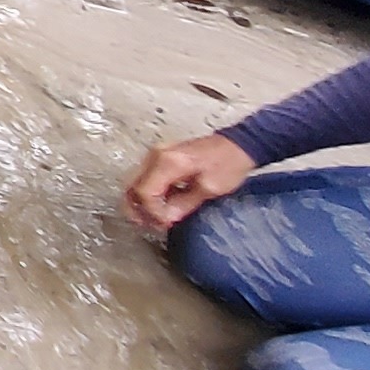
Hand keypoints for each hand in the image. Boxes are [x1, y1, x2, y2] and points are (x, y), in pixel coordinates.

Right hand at [121, 132, 255, 233]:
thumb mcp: (209, 188)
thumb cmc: (227, 162)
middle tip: (151, 225)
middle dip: (138, 210)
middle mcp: (156, 155)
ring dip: (140, 203)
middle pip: (132, 186)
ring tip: (155, 218)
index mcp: (168, 162)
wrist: (237, 145)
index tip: (165, 223)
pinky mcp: (160, 157)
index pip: (145, 192)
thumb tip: (166, 218)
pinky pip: (144, 178)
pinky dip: (148, 194)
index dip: (152, 212)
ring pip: (134, 183)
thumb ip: (184, 204)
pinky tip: (161, 205)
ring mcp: (156, 155)